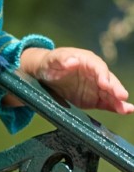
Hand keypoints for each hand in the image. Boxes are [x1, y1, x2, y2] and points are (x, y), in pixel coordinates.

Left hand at [19, 46, 133, 114]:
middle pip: (108, 80)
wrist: (46, 74)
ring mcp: (96, 87)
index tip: (104, 84)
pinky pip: (106, 103)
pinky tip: (126, 111)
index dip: (102, 75)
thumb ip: (61, 60)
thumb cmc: (50, 64)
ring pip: (110, 93)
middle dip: (115, 88)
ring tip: (126, 109)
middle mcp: (95, 73)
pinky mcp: (94, 99)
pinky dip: (115, 107)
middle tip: (121, 96)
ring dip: (118, 101)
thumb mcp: (52, 60)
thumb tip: (73, 61)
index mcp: (87, 60)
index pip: (98, 67)